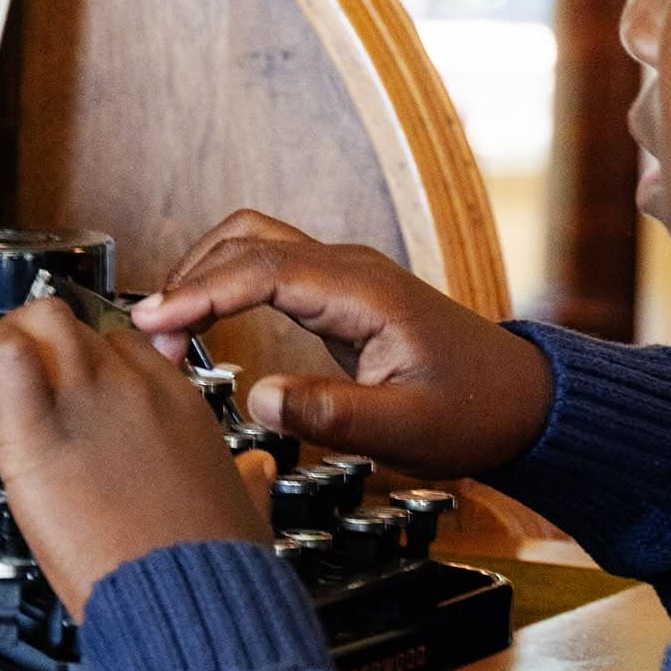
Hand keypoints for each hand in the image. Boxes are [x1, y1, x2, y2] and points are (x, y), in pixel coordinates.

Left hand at [0, 297, 271, 621]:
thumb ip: (246, 479)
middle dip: (43, 348)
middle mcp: (133, 387)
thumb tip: (256, 471)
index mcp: (178, 402)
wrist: (189, 595)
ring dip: (5, 339)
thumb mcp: (243, 505)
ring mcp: (88, 397)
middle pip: (78, 327)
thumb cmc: (209, 564)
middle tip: (20, 389)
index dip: (90, 362)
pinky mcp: (40, 423)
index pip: (126, 345)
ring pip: (40, 322)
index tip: (70, 392)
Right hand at [129, 210, 553, 478]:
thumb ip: (334, 414)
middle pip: (246, 240)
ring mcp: (342, 275)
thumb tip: (261, 400)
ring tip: (166, 331)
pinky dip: (222, 285)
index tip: (155, 325)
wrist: (520, 400)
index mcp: (364, 291)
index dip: (200, 293)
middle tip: (150, 338)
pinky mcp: (336, 293)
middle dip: (188, 280)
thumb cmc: (473, 414)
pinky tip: (200, 323)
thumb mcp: (408, 430)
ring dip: (201, 274)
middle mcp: (348, 268)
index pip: (262, 269)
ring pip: (251, 243)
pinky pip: (266, 267)